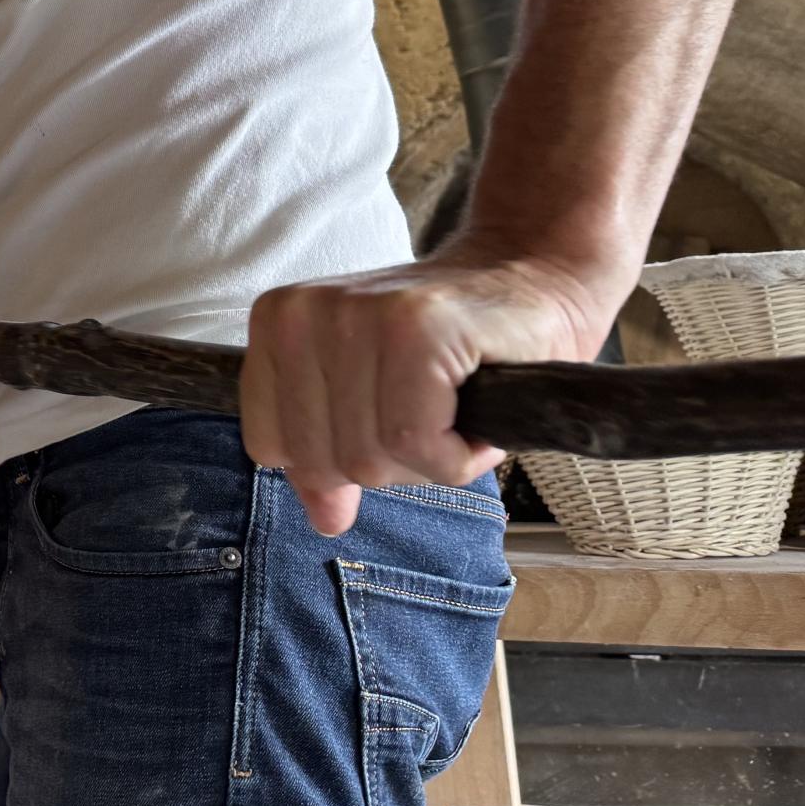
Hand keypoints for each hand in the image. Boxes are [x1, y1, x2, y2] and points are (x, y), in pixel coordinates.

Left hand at [238, 249, 616, 536]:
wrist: (532, 284)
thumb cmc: (450, 352)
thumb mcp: (370, 403)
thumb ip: (332, 457)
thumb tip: (325, 522)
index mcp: (275, 324)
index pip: (271, 446)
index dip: (334, 463)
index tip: (383, 424)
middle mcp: (301, 312)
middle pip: (323, 460)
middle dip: (390, 462)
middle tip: (433, 414)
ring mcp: (355, 313)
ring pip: (368, 456)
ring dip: (431, 458)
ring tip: (456, 407)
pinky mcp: (415, 325)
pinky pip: (415, 440)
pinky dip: (459, 453)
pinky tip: (476, 412)